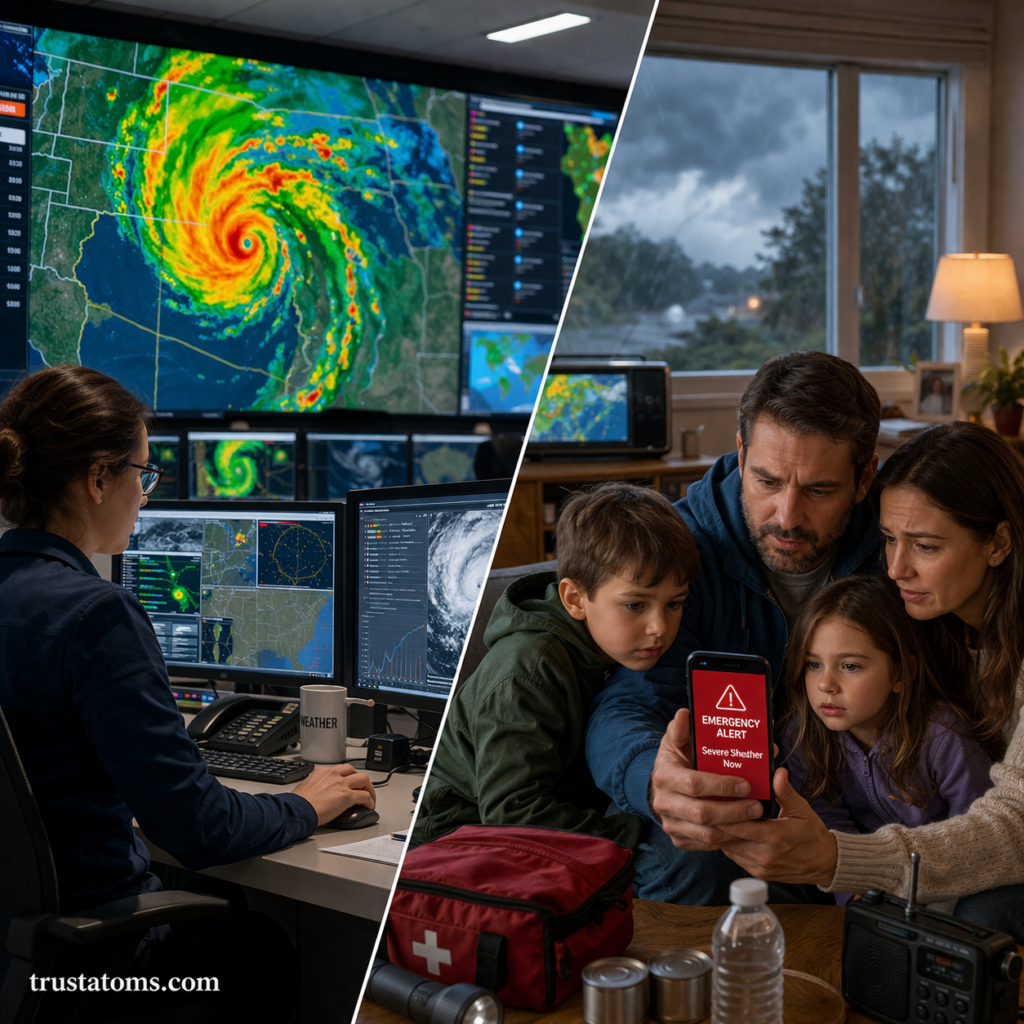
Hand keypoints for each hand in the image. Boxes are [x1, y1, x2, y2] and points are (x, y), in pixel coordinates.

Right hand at [291, 762, 376, 825]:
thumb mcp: (305, 787)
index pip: (340, 770)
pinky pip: (365, 796)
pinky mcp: (347, 796)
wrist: (297, 810)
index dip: (347, 777)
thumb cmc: (297, 803)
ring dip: (369, 789)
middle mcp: (333, 774)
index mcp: (322, 772)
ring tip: (370, 798)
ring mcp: (342, 784)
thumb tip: (317, 793)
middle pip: (354, 771)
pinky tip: (369, 807)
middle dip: (361, 780)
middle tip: (363, 789)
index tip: (349, 783)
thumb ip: (314, 785)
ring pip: (363, 780)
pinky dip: (369, 801)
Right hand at [649, 709, 764, 850]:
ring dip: (735, 828)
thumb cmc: (676, 760)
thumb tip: (685, 713)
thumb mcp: (675, 741)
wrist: (661, 786)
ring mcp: (670, 823)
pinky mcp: (678, 838)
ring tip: (754, 817)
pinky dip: (727, 839)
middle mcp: (664, 803)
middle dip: (734, 811)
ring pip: (707, 834)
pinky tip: (741, 829)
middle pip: (703, 814)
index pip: (695, 785)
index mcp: (664, 776)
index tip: (746, 783)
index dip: (722, 786)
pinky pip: (706, 844)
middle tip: (757, 805)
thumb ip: (681, 729)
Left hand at [719, 767, 837, 885]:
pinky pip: (736, 858)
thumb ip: (785, 792)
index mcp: (775, 837)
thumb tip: (777, 772)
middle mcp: (765, 855)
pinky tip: (727, 831)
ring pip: (729, 849)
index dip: (723, 814)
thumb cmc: (812, 834)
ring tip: (715, 816)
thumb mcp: (802, 810)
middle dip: (717, 822)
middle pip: (728, 838)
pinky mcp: (759, 873)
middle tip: (708, 806)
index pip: (738, 827)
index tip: (713, 800)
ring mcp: (761, 866)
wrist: (824, 864)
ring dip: (721, 834)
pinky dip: (729, 844)